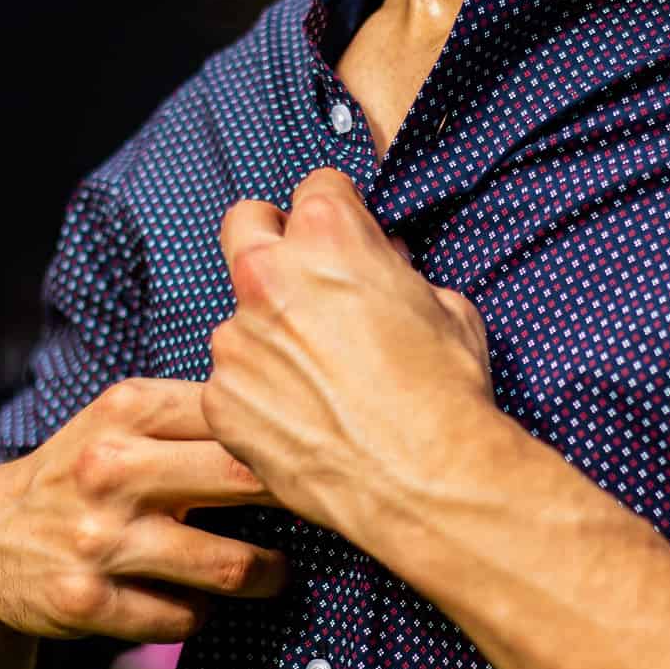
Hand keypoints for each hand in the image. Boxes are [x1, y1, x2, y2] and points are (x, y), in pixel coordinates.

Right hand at [0, 378, 289, 642]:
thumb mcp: (122, 420)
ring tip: (276, 572)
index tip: (321, 459)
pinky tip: (198, 602)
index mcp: (127, 408)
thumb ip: (197, 413)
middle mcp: (111, 468)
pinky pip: (183, 619)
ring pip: (227, 565)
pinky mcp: (85, 602)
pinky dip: (200, 614)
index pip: (236, 416)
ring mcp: (97, 538)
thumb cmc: (84, 471)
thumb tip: (299, 421)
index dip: (288, 442)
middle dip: (295, 502)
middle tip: (318, 516)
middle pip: (243, 478)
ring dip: (264, 574)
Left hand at [202, 167, 499, 544]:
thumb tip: (382, 268)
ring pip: (238, 317)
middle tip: (301, 275)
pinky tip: (303, 421)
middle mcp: (269, 277)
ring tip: (318, 380)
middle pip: (246, 223)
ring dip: (268, 333)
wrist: (427, 480)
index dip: (340, 213)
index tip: (348, 238)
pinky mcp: (222, 401)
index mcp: (328, 237)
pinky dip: (260, 396)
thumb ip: (396, 275)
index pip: (317, 188)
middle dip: (272, 237)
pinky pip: (232, 384)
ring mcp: (237, 341)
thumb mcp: (446, 307)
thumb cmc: (447, 393)